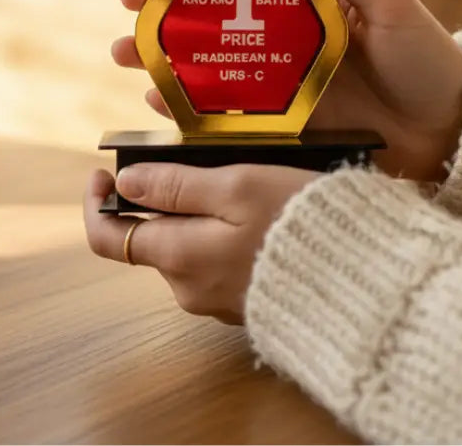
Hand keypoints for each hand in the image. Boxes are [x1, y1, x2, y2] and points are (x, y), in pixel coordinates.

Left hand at [83, 163, 315, 323]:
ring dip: (201, 213)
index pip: (108, 238)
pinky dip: (225, 233)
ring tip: (243, 180)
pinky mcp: (246, 302)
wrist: (363, 281)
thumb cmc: (300, 224)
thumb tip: (126, 183)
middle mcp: (189, 288)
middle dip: (167, 198)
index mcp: (179, 257)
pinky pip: (218, 261)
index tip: (104, 171)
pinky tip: (261, 211)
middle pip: (155, 236)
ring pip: (189, 245)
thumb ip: (177, 186)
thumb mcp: (236, 187)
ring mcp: (218, 300)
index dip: (98, 203)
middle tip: (202, 159)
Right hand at [113, 0, 461, 181]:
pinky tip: (158, 100)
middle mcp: (286, 33)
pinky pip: (226, 109)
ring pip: (208, 60)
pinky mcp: (281, 120)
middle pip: (213, 13)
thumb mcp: (392, 7)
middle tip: (127, 3)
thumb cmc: (427, 60)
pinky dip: (189, 104)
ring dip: (162, 55)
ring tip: (124, 53)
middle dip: (164, 7)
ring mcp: (279, 78)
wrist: (448, 132)